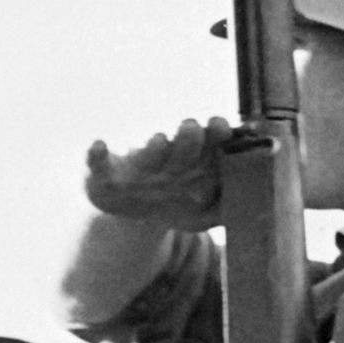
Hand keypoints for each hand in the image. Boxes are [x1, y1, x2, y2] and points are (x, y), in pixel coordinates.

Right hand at [83, 117, 233, 230]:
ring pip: (147, 152)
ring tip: (159, 140)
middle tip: (191, 127)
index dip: (217, 131)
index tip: (221, 125)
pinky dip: (95, 155)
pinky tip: (98, 145)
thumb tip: (248, 210)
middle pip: (184, 144)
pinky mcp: (104, 175)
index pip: (211, 141)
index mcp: (194, 161)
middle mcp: (166, 159)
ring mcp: (136, 166)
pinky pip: (95, 162)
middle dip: (190, 136)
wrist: (132, 213)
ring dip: (154, 146)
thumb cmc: (173, 206)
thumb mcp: (202, 217)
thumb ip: (225, 213)